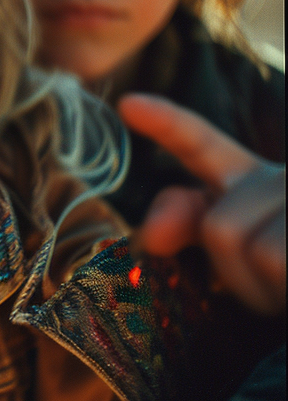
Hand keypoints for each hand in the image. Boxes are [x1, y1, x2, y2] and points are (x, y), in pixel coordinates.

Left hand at [118, 93, 284, 314]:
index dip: (167, 124)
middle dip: (241, 279)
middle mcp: (283, 178)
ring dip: (275, 295)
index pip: (203, 146)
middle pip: (221, 228)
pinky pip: (279, 259)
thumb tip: (150, 235)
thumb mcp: (248, 255)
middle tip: (283, 289)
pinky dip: (286, 294)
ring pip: (260, 252)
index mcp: (258, 181)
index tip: (128, 105)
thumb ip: (195, 224)